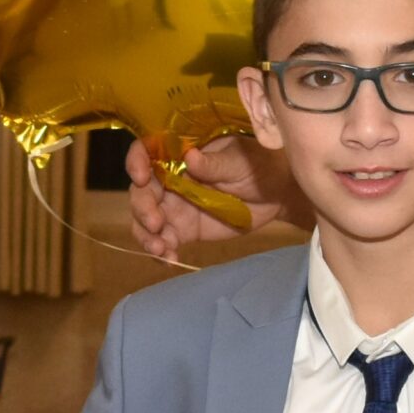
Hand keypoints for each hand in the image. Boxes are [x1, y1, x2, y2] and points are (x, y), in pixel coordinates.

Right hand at [125, 135, 302, 259]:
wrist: (277, 195)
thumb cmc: (259, 165)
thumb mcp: (239, 160)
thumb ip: (215, 163)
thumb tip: (191, 158)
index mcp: (179, 153)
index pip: (147, 151)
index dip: (136, 161)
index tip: (141, 177)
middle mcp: (170, 178)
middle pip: (141, 191)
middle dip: (142, 207)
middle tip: (156, 223)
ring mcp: (174, 206)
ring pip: (145, 219)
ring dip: (145, 235)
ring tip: (160, 248)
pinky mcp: (183, 230)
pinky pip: (164, 241)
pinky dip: (161, 252)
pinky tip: (170, 260)